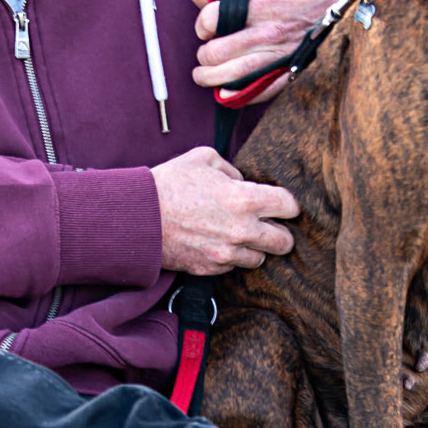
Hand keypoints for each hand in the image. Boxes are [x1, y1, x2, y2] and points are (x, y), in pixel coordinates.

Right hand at [152, 145, 297, 275]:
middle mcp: (242, 230)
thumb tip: (242, 181)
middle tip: (271, 226)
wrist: (138, 218)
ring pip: (260, 259)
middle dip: (281, 233)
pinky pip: (233, 268)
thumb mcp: (203, 159)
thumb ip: (232, 169)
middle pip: (284, 242)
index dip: (289, 204)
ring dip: (255, 248)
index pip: (289, 206)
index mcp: (245, 199)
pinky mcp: (211, 269)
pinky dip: (231, 258)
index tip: (282, 204)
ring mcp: (227, 254)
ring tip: (241, 235)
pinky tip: (219, 244)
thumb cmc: (169, 184)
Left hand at [187, 0, 354, 103]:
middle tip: (204, 55)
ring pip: (234, 75)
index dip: (202, 25)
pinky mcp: (291, 70)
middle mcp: (268, 31)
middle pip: (218, 53)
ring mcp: (280, 54)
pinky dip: (239, 95)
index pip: (213, 19)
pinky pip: (260, 90)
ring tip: (203, 77)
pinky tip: (227, 93)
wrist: (343, 0)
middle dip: (204, 56)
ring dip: (212, 79)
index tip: (206, 28)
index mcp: (260, 4)